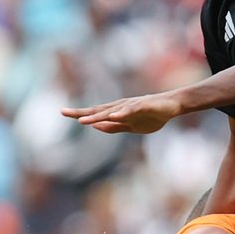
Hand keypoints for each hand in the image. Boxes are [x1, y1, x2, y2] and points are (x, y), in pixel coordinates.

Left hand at [62, 90, 181, 133]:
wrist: (171, 105)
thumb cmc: (151, 115)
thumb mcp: (130, 126)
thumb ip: (114, 127)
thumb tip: (96, 127)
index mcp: (116, 112)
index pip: (94, 113)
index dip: (79, 114)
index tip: (63, 112)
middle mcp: (120, 107)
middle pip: (97, 110)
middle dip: (81, 112)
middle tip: (62, 112)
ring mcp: (131, 106)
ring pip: (110, 112)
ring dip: (96, 116)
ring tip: (82, 121)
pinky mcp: (143, 106)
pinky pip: (130, 111)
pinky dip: (120, 114)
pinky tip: (111, 116)